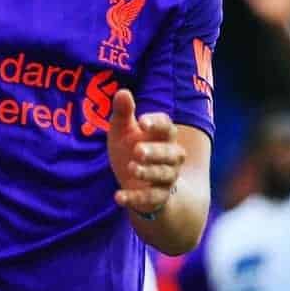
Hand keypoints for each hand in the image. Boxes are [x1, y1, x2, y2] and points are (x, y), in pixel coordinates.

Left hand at [107, 89, 184, 214]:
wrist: (134, 181)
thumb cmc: (130, 147)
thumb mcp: (122, 129)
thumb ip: (123, 112)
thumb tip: (123, 92)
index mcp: (163, 135)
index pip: (167, 126)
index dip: (156, 123)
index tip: (141, 122)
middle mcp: (171, 156)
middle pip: (171, 153)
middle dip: (155, 152)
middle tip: (138, 150)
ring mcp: (167, 178)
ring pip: (163, 175)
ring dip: (147, 172)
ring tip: (131, 168)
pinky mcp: (159, 197)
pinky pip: (151, 198)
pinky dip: (135, 198)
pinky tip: (118, 196)